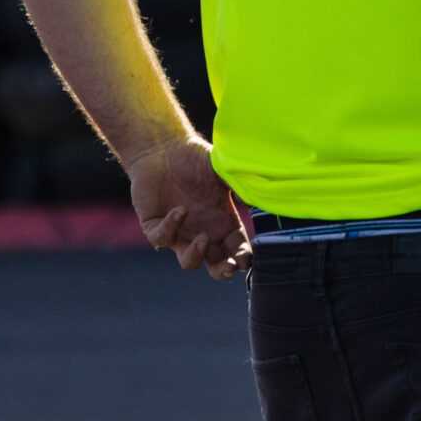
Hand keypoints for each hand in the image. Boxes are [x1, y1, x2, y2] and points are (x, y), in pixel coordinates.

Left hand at [126, 135, 248, 278]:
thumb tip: (265, 197)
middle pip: (216, 265)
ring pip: (188, 261)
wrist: (162, 148)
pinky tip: (180, 210)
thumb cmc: (195, 158)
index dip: (242, 259)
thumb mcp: (224, 171)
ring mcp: (179, 232)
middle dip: (223, 271)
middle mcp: (203, 232)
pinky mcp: (155, 226)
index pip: (238, 250)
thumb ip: (242, 185)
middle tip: (227, 267)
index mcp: (224, 223)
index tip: (244, 258)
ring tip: (202, 238)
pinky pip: (162, 239)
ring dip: (197, 255)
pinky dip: (171, 228)